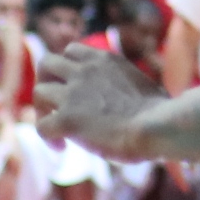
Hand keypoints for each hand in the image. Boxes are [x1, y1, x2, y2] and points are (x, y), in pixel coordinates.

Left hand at [34, 43, 161, 156]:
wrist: (160, 126)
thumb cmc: (161, 114)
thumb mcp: (141, 85)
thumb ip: (122, 87)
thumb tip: (125, 106)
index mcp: (104, 60)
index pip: (72, 51)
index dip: (67, 70)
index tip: (74, 89)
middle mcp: (85, 71)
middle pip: (47, 63)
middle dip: (46, 82)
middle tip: (54, 104)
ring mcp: (73, 93)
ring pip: (39, 92)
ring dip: (42, 111)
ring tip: (58, 131)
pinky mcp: (68, 119)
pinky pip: (42, 126)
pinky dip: (47, 138)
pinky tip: (60, 148)